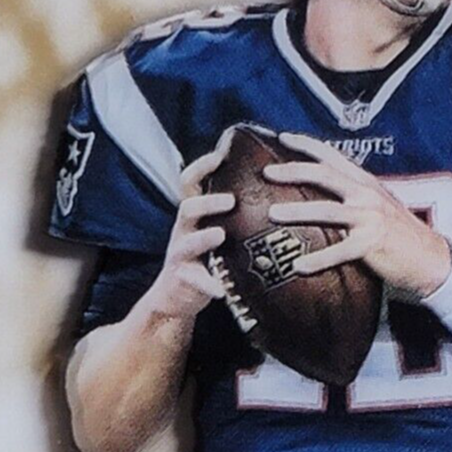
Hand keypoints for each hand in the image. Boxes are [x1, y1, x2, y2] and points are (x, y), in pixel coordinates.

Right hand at [148, 144, 233, 321]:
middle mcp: (184, 230)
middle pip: (188, 208)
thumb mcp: (215, 229)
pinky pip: (197, 282)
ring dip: (204, 238)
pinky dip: (209, 285)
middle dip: (208, 202)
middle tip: (231, 200)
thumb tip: (274, 188)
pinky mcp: (185, 280)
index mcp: (194, 215)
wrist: (177, 297)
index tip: (220, 155)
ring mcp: (181, 255)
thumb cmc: (206, 257)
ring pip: (187, 243)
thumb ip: (233, 212)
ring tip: (220, 234)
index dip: (202, 167)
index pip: (191, 182)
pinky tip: (221, 290)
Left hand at [263, 132, 451, 299]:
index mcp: (366, 183)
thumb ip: (354, 196)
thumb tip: (322, 194)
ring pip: (326, 210)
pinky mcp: (372, 244)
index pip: (333, 156)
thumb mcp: (379, 205)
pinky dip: (317, 259)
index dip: (307, 144)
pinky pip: (338, 251)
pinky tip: (298, 266)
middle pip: (324, 176)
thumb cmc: (401, 234)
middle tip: (267, 172)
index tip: (283, 137)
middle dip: (293, 171)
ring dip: (297, 211)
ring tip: (272, 213)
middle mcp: (367, 195)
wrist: (432, 259)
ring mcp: (370, 218)